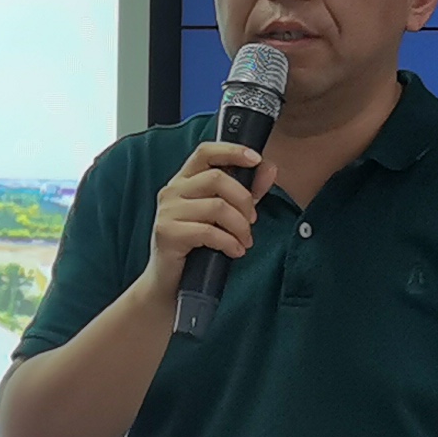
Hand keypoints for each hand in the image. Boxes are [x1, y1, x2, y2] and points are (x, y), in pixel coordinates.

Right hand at [139, 140, 270, 303]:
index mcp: (184, 180)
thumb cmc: (198, 247)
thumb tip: (270, 168)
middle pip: (217, 178)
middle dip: (244, 200)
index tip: (256, 160)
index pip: (206, 152)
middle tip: (252, 221)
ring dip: (240, 226)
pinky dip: (229, 242)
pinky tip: (234, 252)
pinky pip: (208, 231)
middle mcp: (172, 191)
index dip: (232, 151)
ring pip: (217, 206)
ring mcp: (167, 212)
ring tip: (244, 241)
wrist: (170, 285)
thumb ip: (247, 191)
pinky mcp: (167, 233)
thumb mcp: (225, 215)